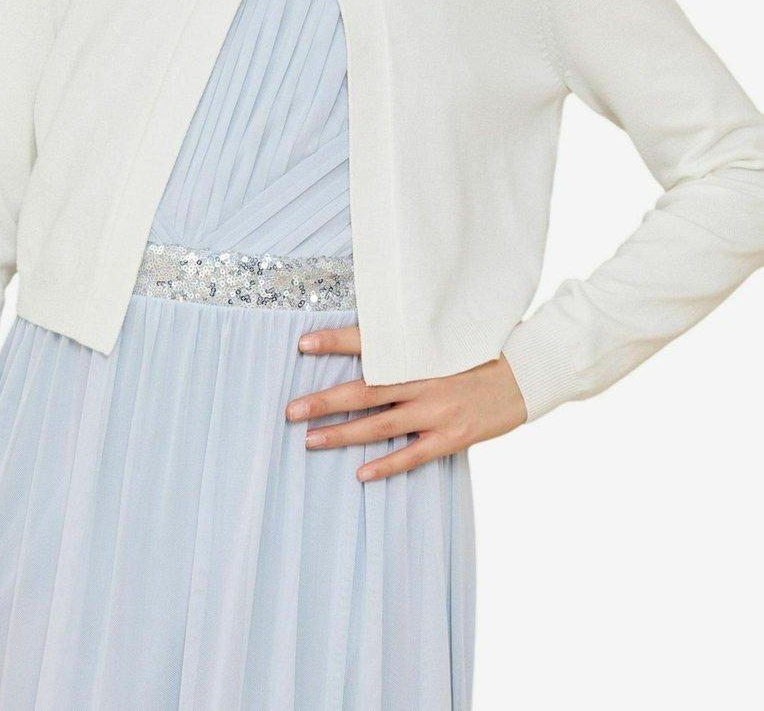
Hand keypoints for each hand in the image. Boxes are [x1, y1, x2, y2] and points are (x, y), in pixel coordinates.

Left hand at [285, 324, 527, 481]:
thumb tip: (368, 348)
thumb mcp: (444, 343)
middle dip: (325, 401)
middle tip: (290, 411)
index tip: (303, 344)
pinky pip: (412, 455)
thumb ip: (409, 349)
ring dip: (343, 434)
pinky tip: (361, 474)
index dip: (336, 343)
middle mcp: (424, 381)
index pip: (370, 343)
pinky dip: (386, 465)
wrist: (526, 376)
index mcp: (420, 352)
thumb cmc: (480, 356)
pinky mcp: (451, 436)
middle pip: (364, 391)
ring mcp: (437, 411)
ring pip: (380, 425)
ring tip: (310, 440)